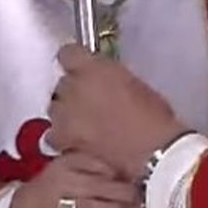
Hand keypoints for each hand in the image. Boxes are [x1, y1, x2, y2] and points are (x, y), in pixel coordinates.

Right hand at [4, 153, 139, 207]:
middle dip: (125, 193)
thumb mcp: (64, 171)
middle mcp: (60, 182)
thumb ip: (91, 167)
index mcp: (64, 163)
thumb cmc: (47, 193)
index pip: (97, 164)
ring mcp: (56, 206)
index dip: (120, 172)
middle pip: (98, 186)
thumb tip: (128, 170)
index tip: (141, 178)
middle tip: (145, 198)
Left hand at [50, 45, 188, 177]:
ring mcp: (64, 114)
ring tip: (84, 125)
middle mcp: (72, 86)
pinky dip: (63, 138)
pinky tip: (78, 143)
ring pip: (55, 108)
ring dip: (66, 113)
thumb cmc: (154, 118)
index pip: (68, 53)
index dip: (76, 62)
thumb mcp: (135, 85)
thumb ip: (111, 78)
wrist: (151, 154)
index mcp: (93, 68)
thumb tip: (104, 82)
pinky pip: (53, 134)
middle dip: (73, 92)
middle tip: (91, 103)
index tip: (85, 70)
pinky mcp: (61, 140)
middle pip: (62, 83)